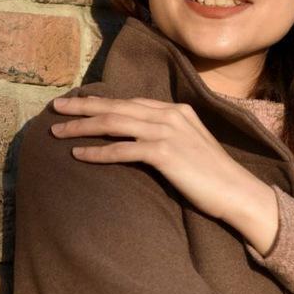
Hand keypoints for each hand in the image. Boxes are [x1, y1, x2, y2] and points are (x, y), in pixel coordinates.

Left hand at [49, 94, 270, 225]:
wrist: (236, 190)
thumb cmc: (213, 173)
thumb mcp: (190, 143)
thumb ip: (168, 133)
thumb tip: (141, 137)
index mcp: (176, 110)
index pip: (131, 102)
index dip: (102, 102)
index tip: (79, 104)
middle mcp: (170, 115)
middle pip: (117, 107)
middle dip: (83, 107)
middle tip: (56, 108)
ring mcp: (168, 132)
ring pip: (115, 125)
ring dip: (83, 127)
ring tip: (58, 132)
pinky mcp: (165, 153)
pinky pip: (123, 150)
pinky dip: (99, 152)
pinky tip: (79, 155)